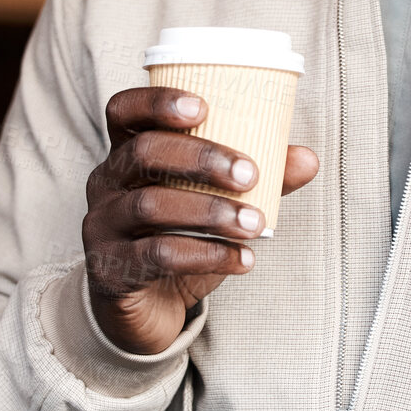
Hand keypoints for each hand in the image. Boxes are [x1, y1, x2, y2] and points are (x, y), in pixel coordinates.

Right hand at [83, 85, 318, 354]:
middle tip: (248, 173)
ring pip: (149, 205)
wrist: (148, 308)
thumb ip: (257, 179)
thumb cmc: (180, 239)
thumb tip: (308, 159)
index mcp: (126, 153)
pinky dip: (208, 255)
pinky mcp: (111, 269)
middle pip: (143, 153)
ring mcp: (102, 226)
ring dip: (210, 211)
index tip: (203, 107)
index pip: (125, 111)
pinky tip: (243, 260)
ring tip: (255, 224)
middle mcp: (105, 183)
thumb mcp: (214, 203)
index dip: (157, 102)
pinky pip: (157, 256)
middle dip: (199, 156)